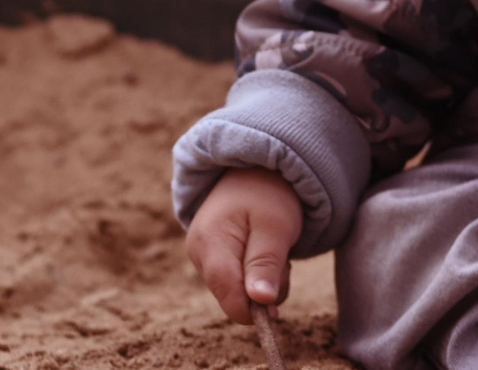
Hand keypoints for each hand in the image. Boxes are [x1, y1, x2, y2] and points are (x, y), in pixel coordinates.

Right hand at [186, 168, 303, 322]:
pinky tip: (260, 249)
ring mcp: (201, 256)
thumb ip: (266, 265)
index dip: (256, 308)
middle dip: (261, 288)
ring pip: (236, 291)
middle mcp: (198, 254)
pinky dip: (253, 272)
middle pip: (233, 297)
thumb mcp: (276, 226)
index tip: (278, 297)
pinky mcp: (210, 258)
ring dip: (261, 279)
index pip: (230, 298)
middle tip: (279, 256)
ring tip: (271, 247)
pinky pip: (235, 281)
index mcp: (211, 244)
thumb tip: (261, 302)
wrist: (254, 168)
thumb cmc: (268, 194)